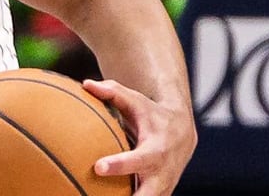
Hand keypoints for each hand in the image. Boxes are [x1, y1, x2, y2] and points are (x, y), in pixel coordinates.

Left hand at [83, 79, 196, 195]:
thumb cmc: (152, 114)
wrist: (182, 135)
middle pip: (148, 195)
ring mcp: (162, 189)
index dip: (119, 165)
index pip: (138, 160)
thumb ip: (113, 92)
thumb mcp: (136, 101)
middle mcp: (161, 174)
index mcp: (156, 150)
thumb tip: (86, 83)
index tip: (98, 167)